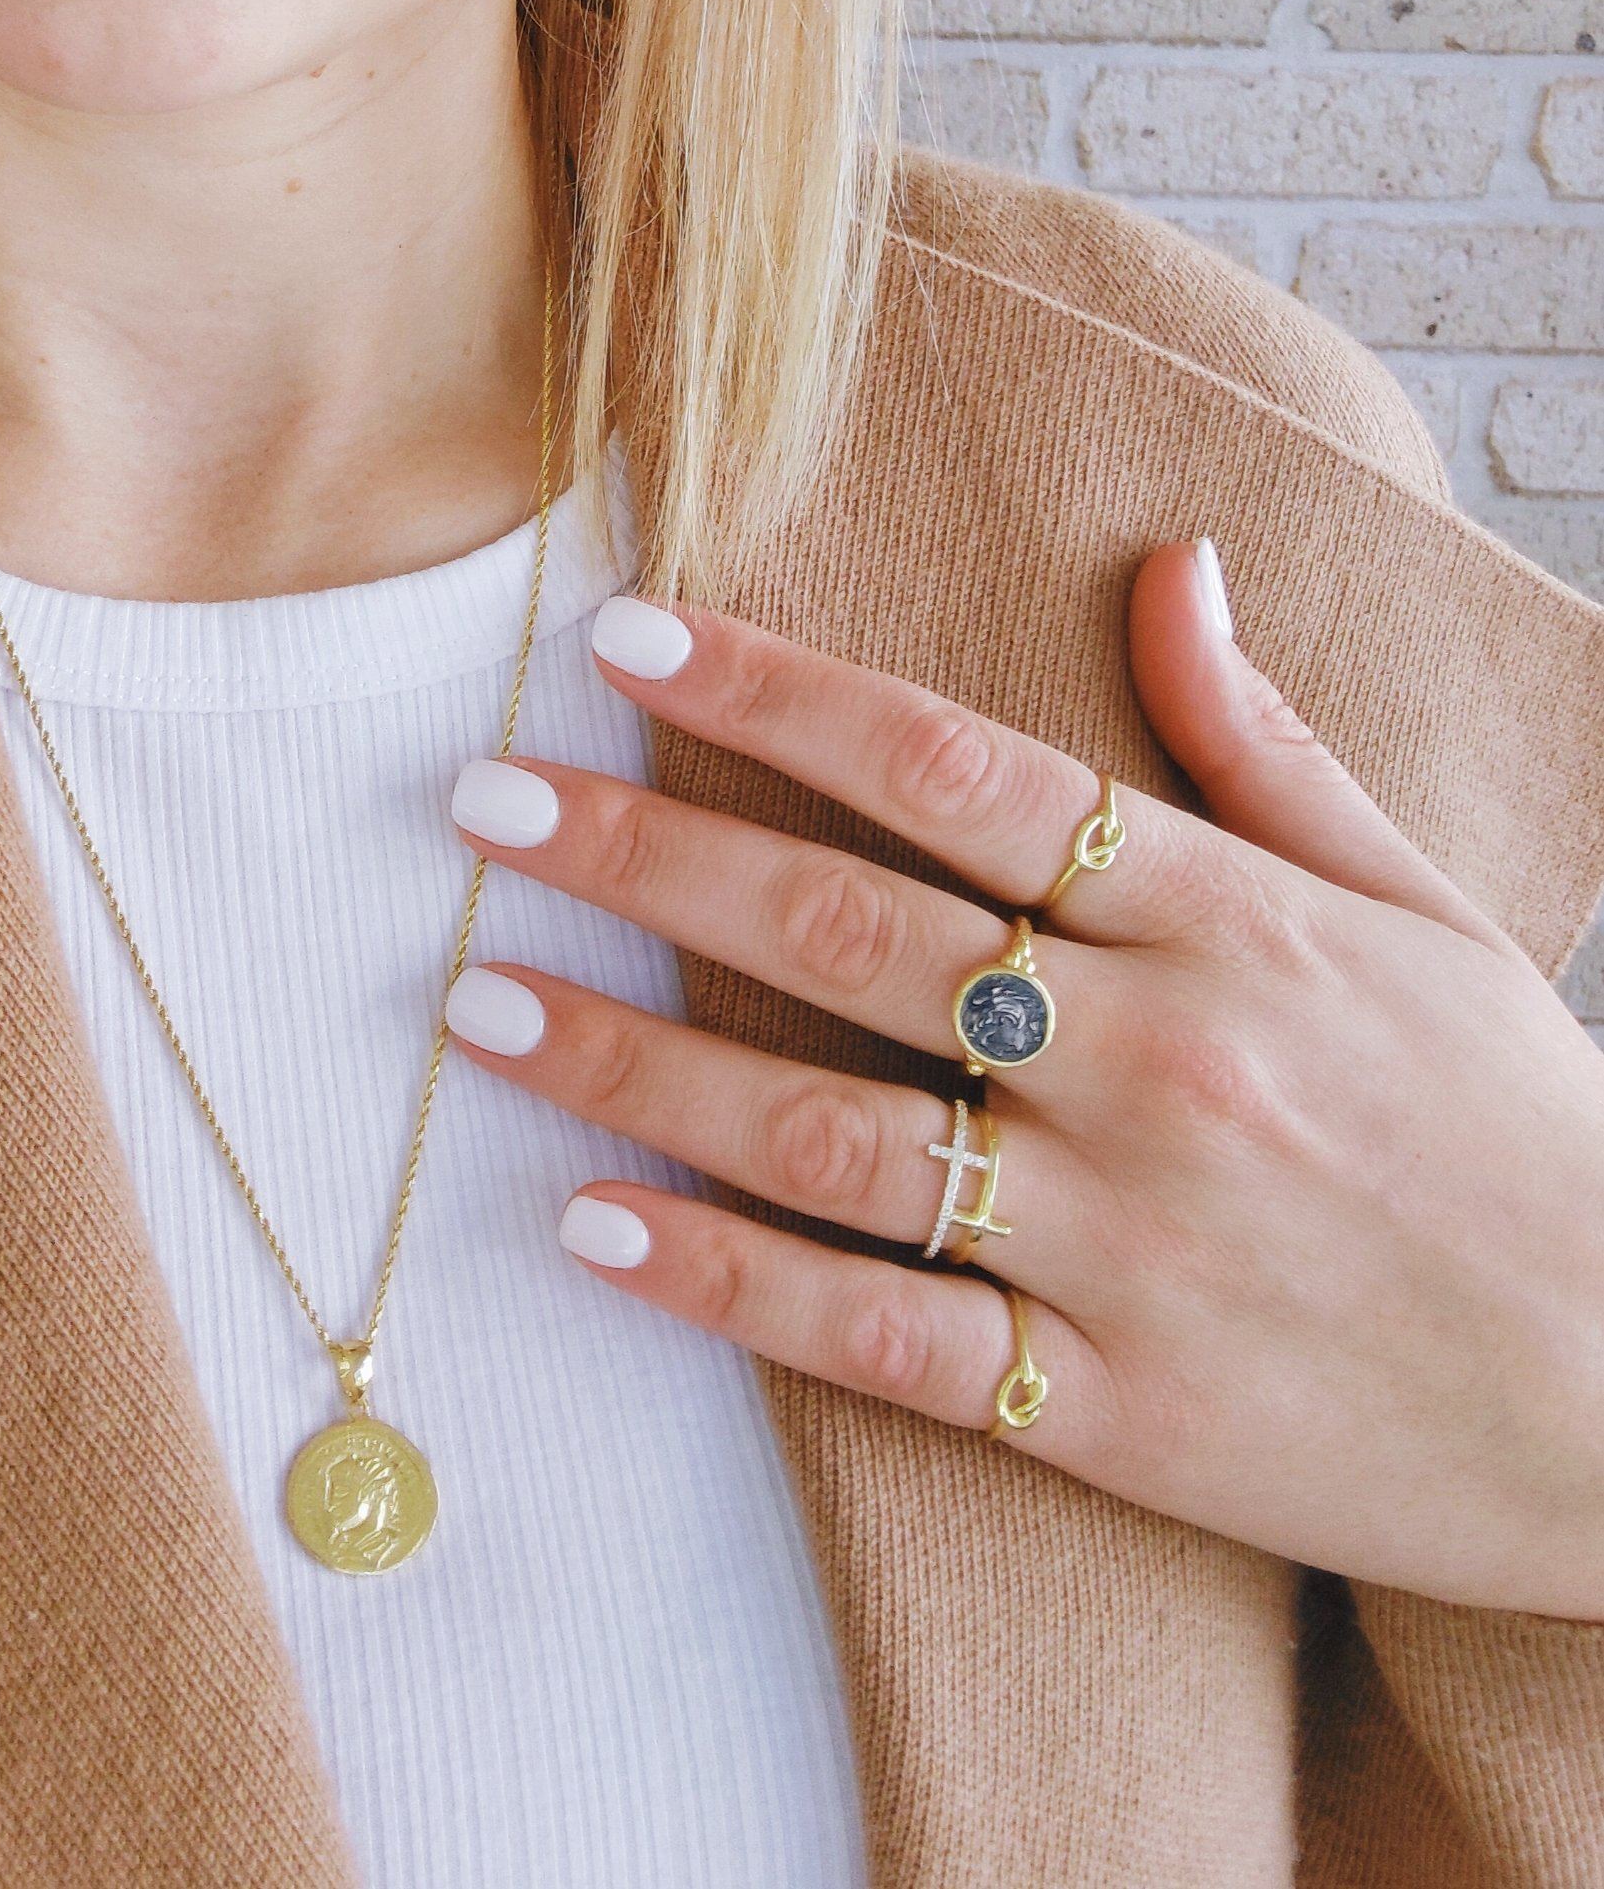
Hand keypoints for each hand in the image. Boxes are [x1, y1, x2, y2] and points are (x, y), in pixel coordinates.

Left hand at [443, 543, 1603, 1619]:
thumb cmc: (1521, 1126)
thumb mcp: (1416, 903)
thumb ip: (1266, 744)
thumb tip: (1171, 567)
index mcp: (1226, 916)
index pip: (952, 769)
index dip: (774, 697)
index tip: (623, 637)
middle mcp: (1156, 1059)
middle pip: (850, 931)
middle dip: (647, 853)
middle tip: (480, 802)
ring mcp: (1125, 1240)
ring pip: (828, 1132)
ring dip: (631, 1063)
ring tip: (475, 1004)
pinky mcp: (1109, 1406)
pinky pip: (881, 1335)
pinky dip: (725, 1281)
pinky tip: (588, 1226)